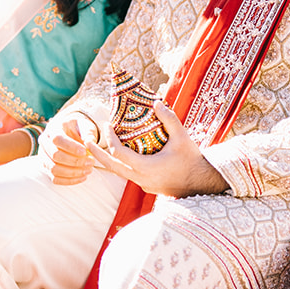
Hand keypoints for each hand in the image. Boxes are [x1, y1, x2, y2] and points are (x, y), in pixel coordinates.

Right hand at [40, 110, 102, 185]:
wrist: (72, 133)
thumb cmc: (79, 128)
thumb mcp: (85, 126)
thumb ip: (88, 133)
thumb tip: (89, 142)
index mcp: (53, 128)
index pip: (57, 139)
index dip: (71, 147)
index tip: (85, 152)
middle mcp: (44, 142)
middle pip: (55, 155)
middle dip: (75, 161)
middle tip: (91, 162)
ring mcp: (44, 156)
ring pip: (54, 169)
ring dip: (73, 172)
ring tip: (88, 170)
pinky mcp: (47, 168)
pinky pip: (55, 178)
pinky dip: (69, 180)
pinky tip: (82, 177)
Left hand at [84, 101, 228, 198]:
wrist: (203, 184)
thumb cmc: (192, 160)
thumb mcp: (182, 137)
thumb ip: (169, 119)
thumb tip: (156, 102)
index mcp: (146, 167)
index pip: (118, 152)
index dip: (109, 138)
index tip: (108, 124)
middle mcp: (140, 178)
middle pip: (110, 167)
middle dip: (96, 154)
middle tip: (86, 141)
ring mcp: (143, 184)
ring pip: (118, 172)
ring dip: (108, 159)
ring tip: (100, 147)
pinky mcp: (147, 186)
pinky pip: (128, 175)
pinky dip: (121, 164)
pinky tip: (122, 154)